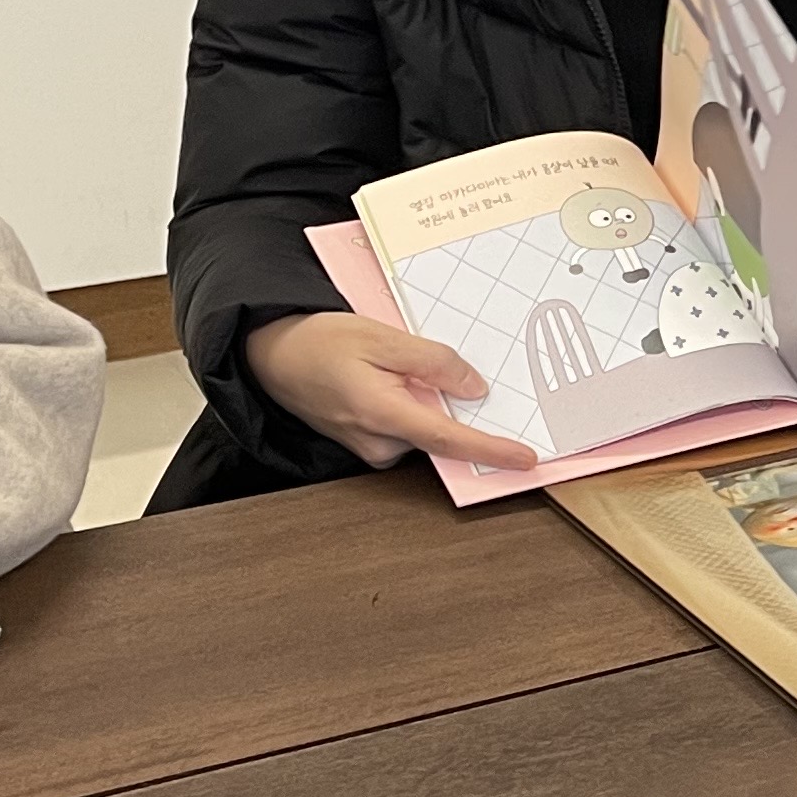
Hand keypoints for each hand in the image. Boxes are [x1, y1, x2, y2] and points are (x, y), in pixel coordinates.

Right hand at [244, 312, 537, 474]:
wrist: (271, 354)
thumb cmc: (318, 342)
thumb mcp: (380, 337)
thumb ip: (431, 362)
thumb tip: (473, 387)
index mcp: (381, 414)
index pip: (449, 440)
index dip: (490, 450)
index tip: (525, 459)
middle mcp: (377, 441)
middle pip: (441, 435)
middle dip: (462, 413)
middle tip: (464, 379)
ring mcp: (370, 446)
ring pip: (424, 430)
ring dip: (434, 405)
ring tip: (405, 366)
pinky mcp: (367, 443)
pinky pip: (406, 429)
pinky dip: (416, 408)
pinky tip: (400, 380)